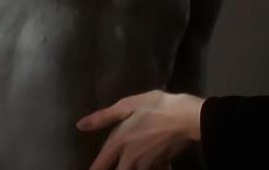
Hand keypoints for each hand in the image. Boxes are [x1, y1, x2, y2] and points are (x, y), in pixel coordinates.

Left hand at [77, 90, 204, 169]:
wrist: (188, 118)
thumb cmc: (157, 107)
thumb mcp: (128, 105)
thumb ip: (103, 117)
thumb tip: (80, 125)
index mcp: (119, 143)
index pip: (99, 166)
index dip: (94, 169)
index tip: (93, 168)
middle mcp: (130, 159)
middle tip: (110, 165)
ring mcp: (146, 166)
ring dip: (127, 169)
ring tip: (127, 163)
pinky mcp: (159, 167)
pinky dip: (146, 167)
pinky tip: (147, 162)